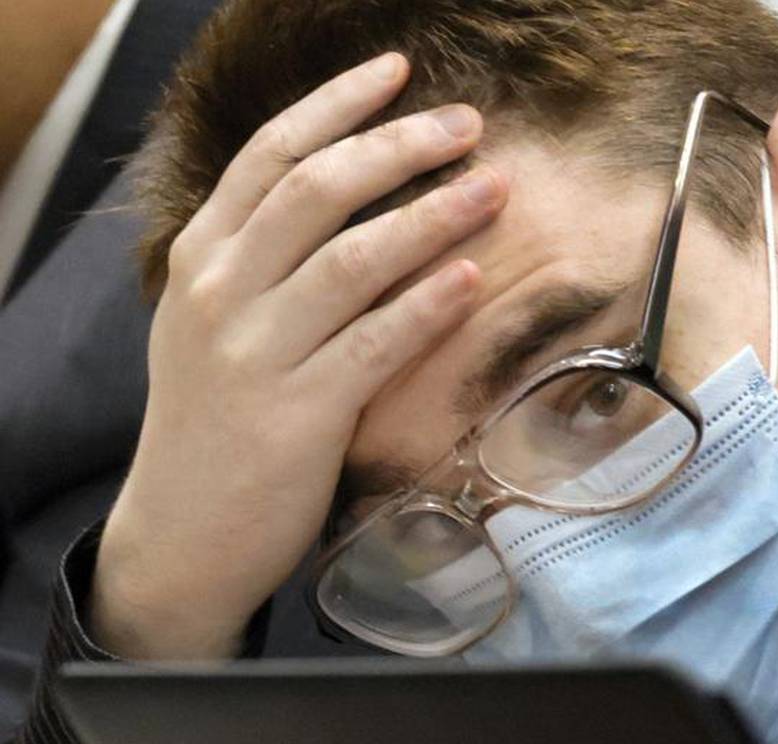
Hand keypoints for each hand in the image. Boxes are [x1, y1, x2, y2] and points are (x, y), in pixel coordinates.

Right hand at [91, 53, 506, 659]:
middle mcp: (220, 292)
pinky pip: (374, 345)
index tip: (398, 71)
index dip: (339, 104)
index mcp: (201, 258)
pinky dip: (425, 306)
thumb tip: (350, 195)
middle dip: (400, 145)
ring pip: (353, 259)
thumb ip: (263, 259)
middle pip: (318, 189)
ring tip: (495, 188)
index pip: (271, 153)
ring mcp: (254, 353)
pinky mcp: (297, 415)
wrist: (181, 536)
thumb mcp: (214, 323)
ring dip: (432, 215)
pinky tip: (470, 279)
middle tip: (469, 123)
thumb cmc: (217, 422)